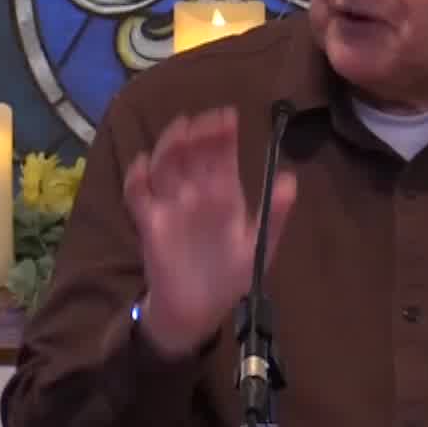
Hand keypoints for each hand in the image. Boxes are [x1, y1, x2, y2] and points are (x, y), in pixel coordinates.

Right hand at [123, 108, 297, 358]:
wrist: (198, 309)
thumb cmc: (231, 274)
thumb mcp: (259, 246)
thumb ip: (274, 214)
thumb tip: (290, 180)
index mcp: (225, 194)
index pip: (222, 157)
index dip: (224, 136)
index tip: (229, 117)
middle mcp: (196, 193)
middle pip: (193, 155)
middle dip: (198, 135)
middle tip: (205, 121)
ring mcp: (171, 206)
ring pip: (165, 167)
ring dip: (170, 147)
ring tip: (180, 132)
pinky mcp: (149, 223)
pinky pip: (137, 196)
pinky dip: (136, 179)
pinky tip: (143, 166)